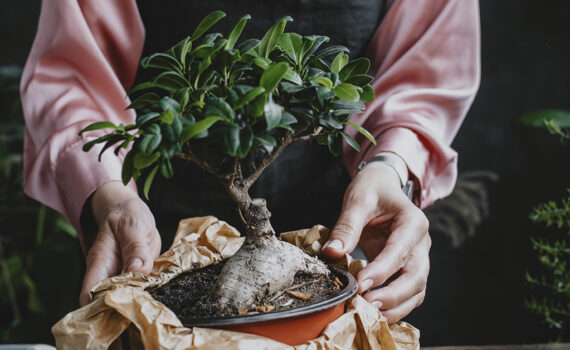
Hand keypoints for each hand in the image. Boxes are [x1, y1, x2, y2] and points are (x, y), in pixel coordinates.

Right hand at [79, 182, 160, 305]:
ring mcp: (124, 278)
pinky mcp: (140, 277)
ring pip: (128, 299)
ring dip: (140, 302)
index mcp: (100, 263)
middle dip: (124, 309)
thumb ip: (135, 248)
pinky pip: (144, 290)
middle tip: (145, 306)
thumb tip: (138, 270)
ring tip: (155, 301)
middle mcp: (109, 274)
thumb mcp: (132, 225)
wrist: (130, 211)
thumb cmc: (125, 214)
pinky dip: (153, 293)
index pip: (90, 293)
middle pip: (109, 302)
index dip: (100, 307)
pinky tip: (164, 293)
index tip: (121, 311)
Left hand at [323, 159, 429, 322]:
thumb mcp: (358, 199)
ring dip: (396, 306)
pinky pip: (409, 294)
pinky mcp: (408, 269)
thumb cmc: (372, 189)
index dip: (382, 270)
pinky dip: (396, 307)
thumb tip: (332, 252)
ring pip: (416, 290)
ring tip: (369, 313)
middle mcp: (421, 243)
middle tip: (366, 304)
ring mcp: (418, 258)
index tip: (361, 283)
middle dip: (393, 295)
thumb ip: (346, 226)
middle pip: (416, 277)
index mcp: (413, 222)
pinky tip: (375, 314)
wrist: (382, 186)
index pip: (400, 251)